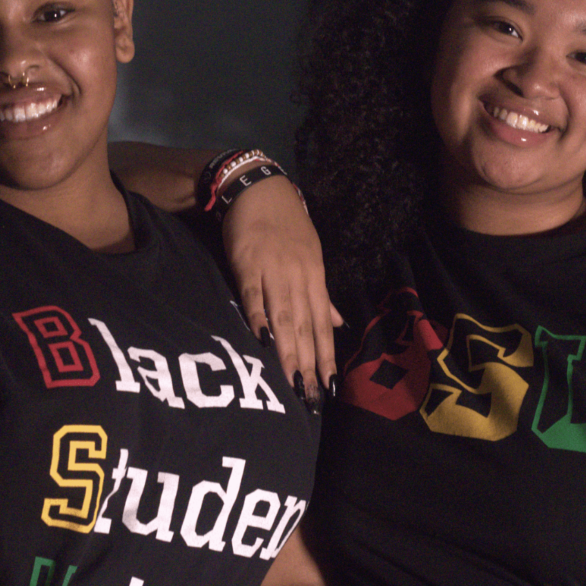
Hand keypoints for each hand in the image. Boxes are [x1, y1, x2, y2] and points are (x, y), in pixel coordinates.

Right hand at [221, 175, 341, 411]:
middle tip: (311, 396)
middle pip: (305, 327)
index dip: (326, 355)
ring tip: (292, 381)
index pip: (323, 324)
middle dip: (308, 363)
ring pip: (284, 317)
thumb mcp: (312, 256)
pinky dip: (258, 318)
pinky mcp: (248, 264)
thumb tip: (338, 324)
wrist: (260, 189)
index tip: (330, 386)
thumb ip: (321, 294)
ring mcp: (273, 271)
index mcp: (315, 277)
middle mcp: (298, 277)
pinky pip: (253, 295)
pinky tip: (262, 342)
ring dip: (288, 351)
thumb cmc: (285, 226)